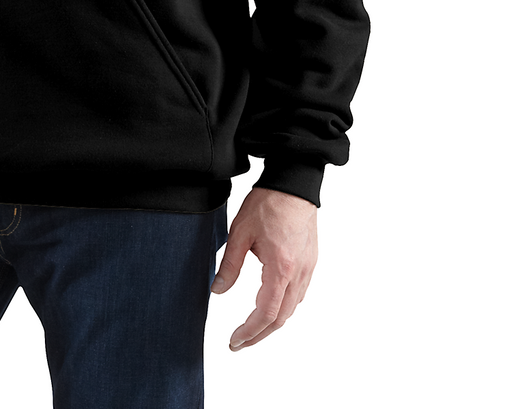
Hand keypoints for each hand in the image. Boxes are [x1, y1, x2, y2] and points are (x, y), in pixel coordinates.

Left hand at [210, 186, 317, 349]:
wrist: (293, 184)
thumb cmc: (267, 204)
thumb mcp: (240, 233)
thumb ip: (229, 265)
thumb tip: (217, 291)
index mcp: (280, 268)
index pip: (266, 314)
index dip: (250, 332)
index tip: (234, 341)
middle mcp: (298, 274)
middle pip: (281, 318)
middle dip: (259, 335)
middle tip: (239, 343)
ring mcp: (307, 269)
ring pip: (291, 308)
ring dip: (272, 323)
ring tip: (251, 329)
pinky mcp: (310, 262)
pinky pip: (298, 294)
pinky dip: (283, 307)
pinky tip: (270, 305)